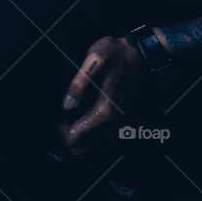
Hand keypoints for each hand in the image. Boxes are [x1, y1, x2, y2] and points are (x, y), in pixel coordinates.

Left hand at [59, 35, 147, 156]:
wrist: (142, 53)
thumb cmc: (116, 54)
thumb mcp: (95, 58)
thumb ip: (80, 82)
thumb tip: (67, 105)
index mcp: (105, 109)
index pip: (79, 135)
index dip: (64, 133)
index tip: (59, 123)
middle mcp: (116, 121)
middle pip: (87, 146)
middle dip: (72, 139)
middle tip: (64, 125)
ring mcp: (124, 123)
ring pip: (100, 147)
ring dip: (85, 142)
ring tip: (74, 127)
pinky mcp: (129, 121)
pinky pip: (112, 142)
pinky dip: (98, 141)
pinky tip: (90, 130)